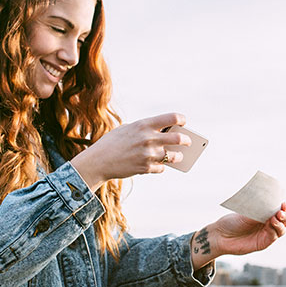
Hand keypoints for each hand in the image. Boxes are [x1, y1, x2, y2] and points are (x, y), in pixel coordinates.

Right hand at [71, 112, 190, 190]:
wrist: (98, 161)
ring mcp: (148, 154)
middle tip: (187, 142)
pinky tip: (157, 165)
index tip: (183, 122)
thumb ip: (143, 130)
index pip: (171, 118)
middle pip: (178, 138)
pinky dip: (160, 167)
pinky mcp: (146, 168)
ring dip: (177, 157)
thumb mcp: (126, 129)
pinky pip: (161, 168)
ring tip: (178, 156)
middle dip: (186, 140)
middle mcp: (148, 138)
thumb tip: (161, 135)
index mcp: (144, 125)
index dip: (181, 119)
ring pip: (173, 156)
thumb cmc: (111, 143)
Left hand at [191, 203, 285, 269]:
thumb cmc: (231, 222)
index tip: (284, 203)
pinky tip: (272, 223)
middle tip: (281, 211)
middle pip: (283, 221)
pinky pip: (273, 236)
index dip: (284, 208)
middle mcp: (266, 224)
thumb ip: (259, 210)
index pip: (279, 211)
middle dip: (285, 215)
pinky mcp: (262, 243)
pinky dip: (275, 230)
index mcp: (264, 215)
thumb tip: (270, 204)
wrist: (220, 235)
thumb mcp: (246, 213)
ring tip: (276, 216)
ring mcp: (265, 234)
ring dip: (281, 223)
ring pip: (281, 229)